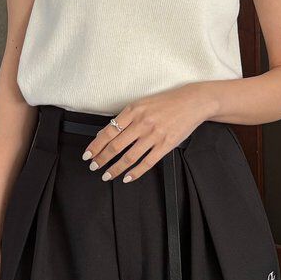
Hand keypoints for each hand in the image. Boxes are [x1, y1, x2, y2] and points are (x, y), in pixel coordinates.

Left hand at [80, 83, 213, 182]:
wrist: (192, 102)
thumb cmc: (167, 102)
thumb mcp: (143, 103)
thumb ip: (126, 117)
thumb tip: (107, 132)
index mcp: (134, 111)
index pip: (109, 131)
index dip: (96, 145)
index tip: (88, 153)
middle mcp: (142, 123)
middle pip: (116, 146)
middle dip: (101, 159)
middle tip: (94, 166)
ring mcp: (154, 135)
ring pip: (129, 157)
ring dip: (115, 169)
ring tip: (107, 175)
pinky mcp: (165, 145)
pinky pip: (147, 163)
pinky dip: (135, 173)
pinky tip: (127, 177)